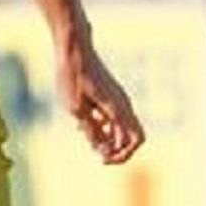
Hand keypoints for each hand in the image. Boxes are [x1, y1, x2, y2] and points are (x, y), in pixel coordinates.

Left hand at [57, 38, 144, 163]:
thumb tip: (101, 149)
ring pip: (123, 127)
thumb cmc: (72, 76)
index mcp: (117, 109)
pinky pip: (115, 116)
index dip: (120, 155)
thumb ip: (91, 130)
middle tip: (99, 153)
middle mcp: (123, 104)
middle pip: (133, 137)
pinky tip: (84, 122)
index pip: (133, 141)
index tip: (101, 158)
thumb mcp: (76, 109)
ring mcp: (119, 98)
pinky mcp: (111, 93)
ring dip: (109, 137)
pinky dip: (105, 125)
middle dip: (118, 149)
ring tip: (87, 136)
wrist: (74, 47)